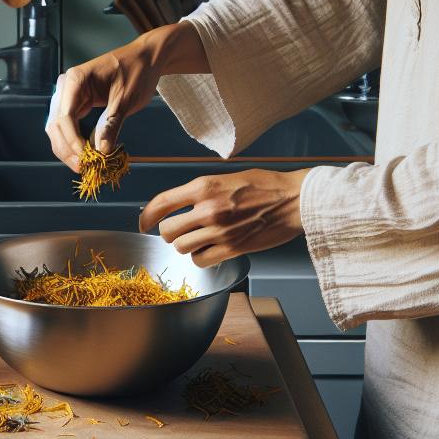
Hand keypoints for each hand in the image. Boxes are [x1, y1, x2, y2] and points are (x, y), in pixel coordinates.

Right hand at [46, 22, 207, 171]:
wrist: (145, 59)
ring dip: (68, 149)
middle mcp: (66, 87)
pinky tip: (85, 154)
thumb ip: (111, 124)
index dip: (72, 142)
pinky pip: (68, 126)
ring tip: (84, 165)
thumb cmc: (137, 72)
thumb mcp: (127, 99)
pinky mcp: (76, 103)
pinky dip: (74, 141)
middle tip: (84, 168)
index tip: (86, 159)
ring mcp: (68, 95)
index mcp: (75, 80)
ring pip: (58, 129)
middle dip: (67, 149)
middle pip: (56, 126)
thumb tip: (101, 151)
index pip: (64, 118)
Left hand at [139, 168, 310, 266]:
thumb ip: (201, 191)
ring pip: (181, 248)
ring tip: (199, 239)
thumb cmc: (265, 186)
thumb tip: (177, 205)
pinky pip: (200, 260)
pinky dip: (201, 257)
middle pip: (167, 232)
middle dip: (169, 234)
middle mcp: (207, 209)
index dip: (146, 216)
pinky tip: (210, 249)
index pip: (161, 203)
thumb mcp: (227, 178)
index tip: (144, 223)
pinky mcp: (232, 248)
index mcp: (204, 186)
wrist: (294, 200)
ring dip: (186, 246)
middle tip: (180, 231)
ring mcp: (219, 231)